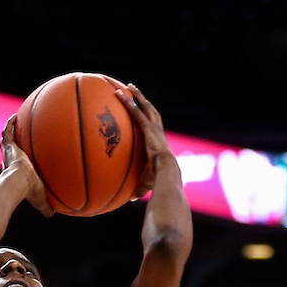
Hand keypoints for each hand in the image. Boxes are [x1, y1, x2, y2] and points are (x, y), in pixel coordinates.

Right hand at [0, 116, 53, 216]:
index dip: (12, 162)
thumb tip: (52, 215)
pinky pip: (8, 131)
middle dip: (9, 145)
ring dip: (9, 131)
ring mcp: (9, 153)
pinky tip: (15, 115)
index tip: (16, 159)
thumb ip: (45, 207)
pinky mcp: (10, 146)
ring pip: (6, 140)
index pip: (11, 165)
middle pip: (8, 151)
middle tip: (13, 138)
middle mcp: (10, 161)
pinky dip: (10, 124)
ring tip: (13, 122)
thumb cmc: (29, 192)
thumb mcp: (40, 200)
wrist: (20, 182)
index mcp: (14, 173)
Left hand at [112, 83, 173, 197]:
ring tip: (128, 86)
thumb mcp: (146, 183)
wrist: (166, 171)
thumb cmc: (158, 180)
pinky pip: (135, 112)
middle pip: (151, 111)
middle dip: (143, 101)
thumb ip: (137, 189)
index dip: (150, 119)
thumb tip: (130, 199)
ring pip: (145, 107)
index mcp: (158, 142)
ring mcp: (153, 128)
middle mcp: (158, 131)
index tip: (143, 114)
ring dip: (137, 96)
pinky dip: (128, 102)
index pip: (154, 128)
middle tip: (135, 91)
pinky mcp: (148, 128)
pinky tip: (119, 94)